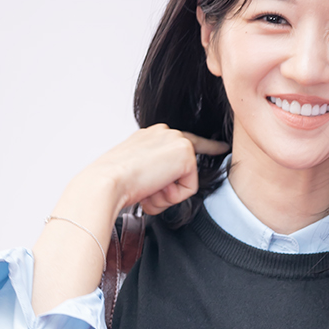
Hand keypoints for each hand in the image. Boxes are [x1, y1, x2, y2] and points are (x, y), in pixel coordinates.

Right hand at [79, 124, 228, 216]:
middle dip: (169, 190)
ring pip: (185, 180)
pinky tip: (154, 188)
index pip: (183, 141)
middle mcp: (164, 131)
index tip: (222, 147)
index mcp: (150, 136)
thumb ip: (153, 173)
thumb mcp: (134, 174)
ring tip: (146, 188)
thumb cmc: (112, 183)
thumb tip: (164, 188)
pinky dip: (172, 196)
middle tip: (145, 190)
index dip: (207, 146)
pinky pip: (189, 188)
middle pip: (186, 167)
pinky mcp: (185, 151)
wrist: (106, 182)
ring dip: (166, 195)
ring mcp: (175, 138)